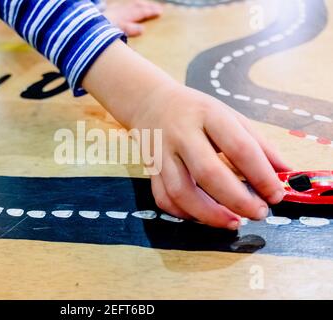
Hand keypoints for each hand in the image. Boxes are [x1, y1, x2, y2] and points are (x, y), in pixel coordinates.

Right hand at [131, 83, 290, 229]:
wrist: (152, 103)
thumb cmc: (197, 112)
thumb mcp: (231, 116)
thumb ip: (259, 144)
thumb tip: (285, 173)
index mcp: (208, 115)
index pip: (238, 147)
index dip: (260, 175)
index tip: (275, 194)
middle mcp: (182, 134)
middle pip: (208, 173)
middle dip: (237, 200)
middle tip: (258, 213)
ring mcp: (162, 153)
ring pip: (180, 192)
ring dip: (208, 214)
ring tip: (233, 222)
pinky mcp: (150, 169)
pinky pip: (163, 198)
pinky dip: (184, 213)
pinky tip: (203, 216)